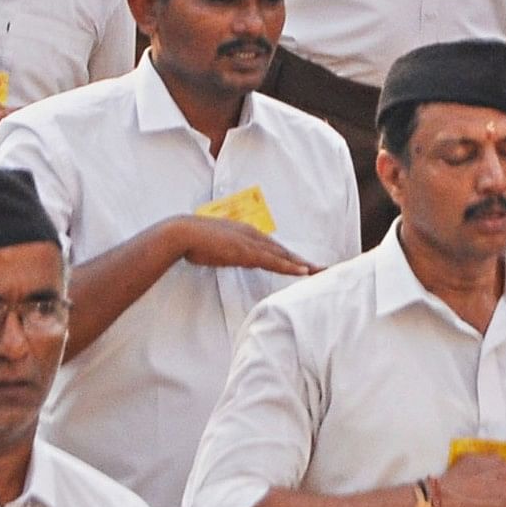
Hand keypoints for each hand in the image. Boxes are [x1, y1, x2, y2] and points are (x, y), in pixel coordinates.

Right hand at [166, 215, 317, 275]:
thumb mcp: (219, 250)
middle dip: (304, 262)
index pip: (275, 249)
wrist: (182, 233)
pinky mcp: (246, 251)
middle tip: (323, 270)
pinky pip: (273, 261)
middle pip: (284, 251)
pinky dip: (289, 266)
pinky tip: (302, 271)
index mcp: (247, 235)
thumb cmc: (196, 242)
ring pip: (283, 256)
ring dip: (302, 265)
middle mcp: (253, 236)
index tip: (305, 267)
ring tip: (320, 273)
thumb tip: (240, 259)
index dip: (291, 258)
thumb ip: (232, 254)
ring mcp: (251, 242)